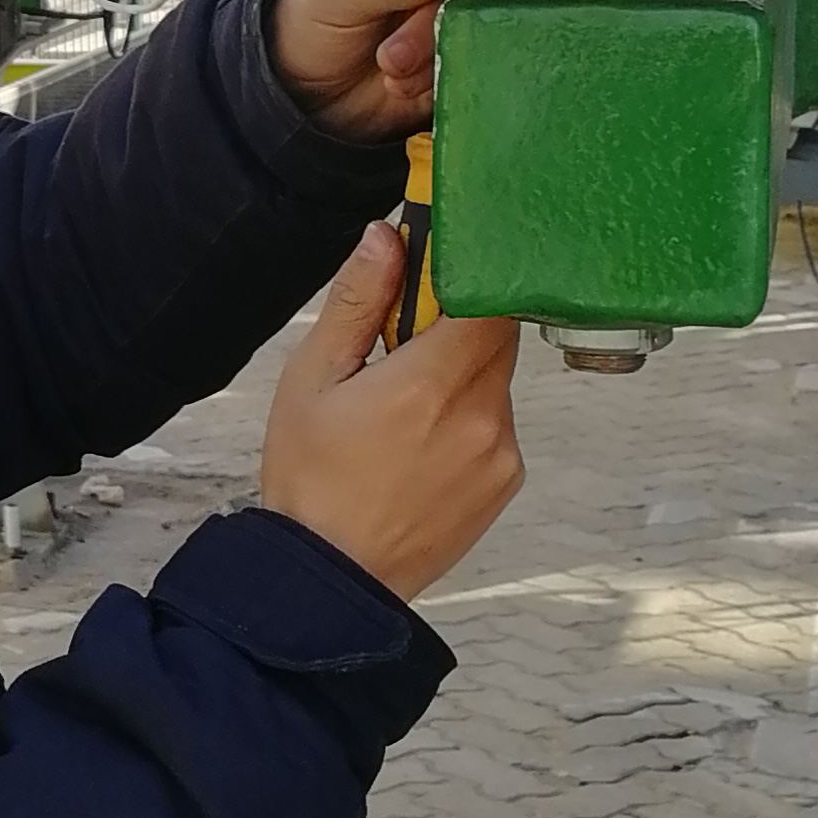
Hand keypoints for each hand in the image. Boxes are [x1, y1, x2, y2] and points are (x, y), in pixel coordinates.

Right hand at [257, 221, 523, 600]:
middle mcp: (482, 417)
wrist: (330, 580)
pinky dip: (470, 418)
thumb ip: (357, 303)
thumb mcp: (312, 381)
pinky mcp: (507, 481)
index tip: (432, 276)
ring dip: (462, 375)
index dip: (465, 276)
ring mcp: (502, 453)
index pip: (488, 297)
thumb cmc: (310, 480)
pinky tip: (420, 448)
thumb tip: (386, 237)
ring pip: (497, 379)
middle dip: (457, 325)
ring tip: (403, 412)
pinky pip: (499, 424)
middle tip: (400, 348)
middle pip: (498, 334)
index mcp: (431, 384)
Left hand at [267, 0, 463, 142]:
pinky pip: (464, 66)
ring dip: (428, 56)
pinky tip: (399, 84)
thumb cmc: (304, 24)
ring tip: (387, 66)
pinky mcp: (444, 60)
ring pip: (466, 31)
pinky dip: (435, 80)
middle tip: (392, 51)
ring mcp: (438, 20)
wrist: (298, 90)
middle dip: (430, 23)